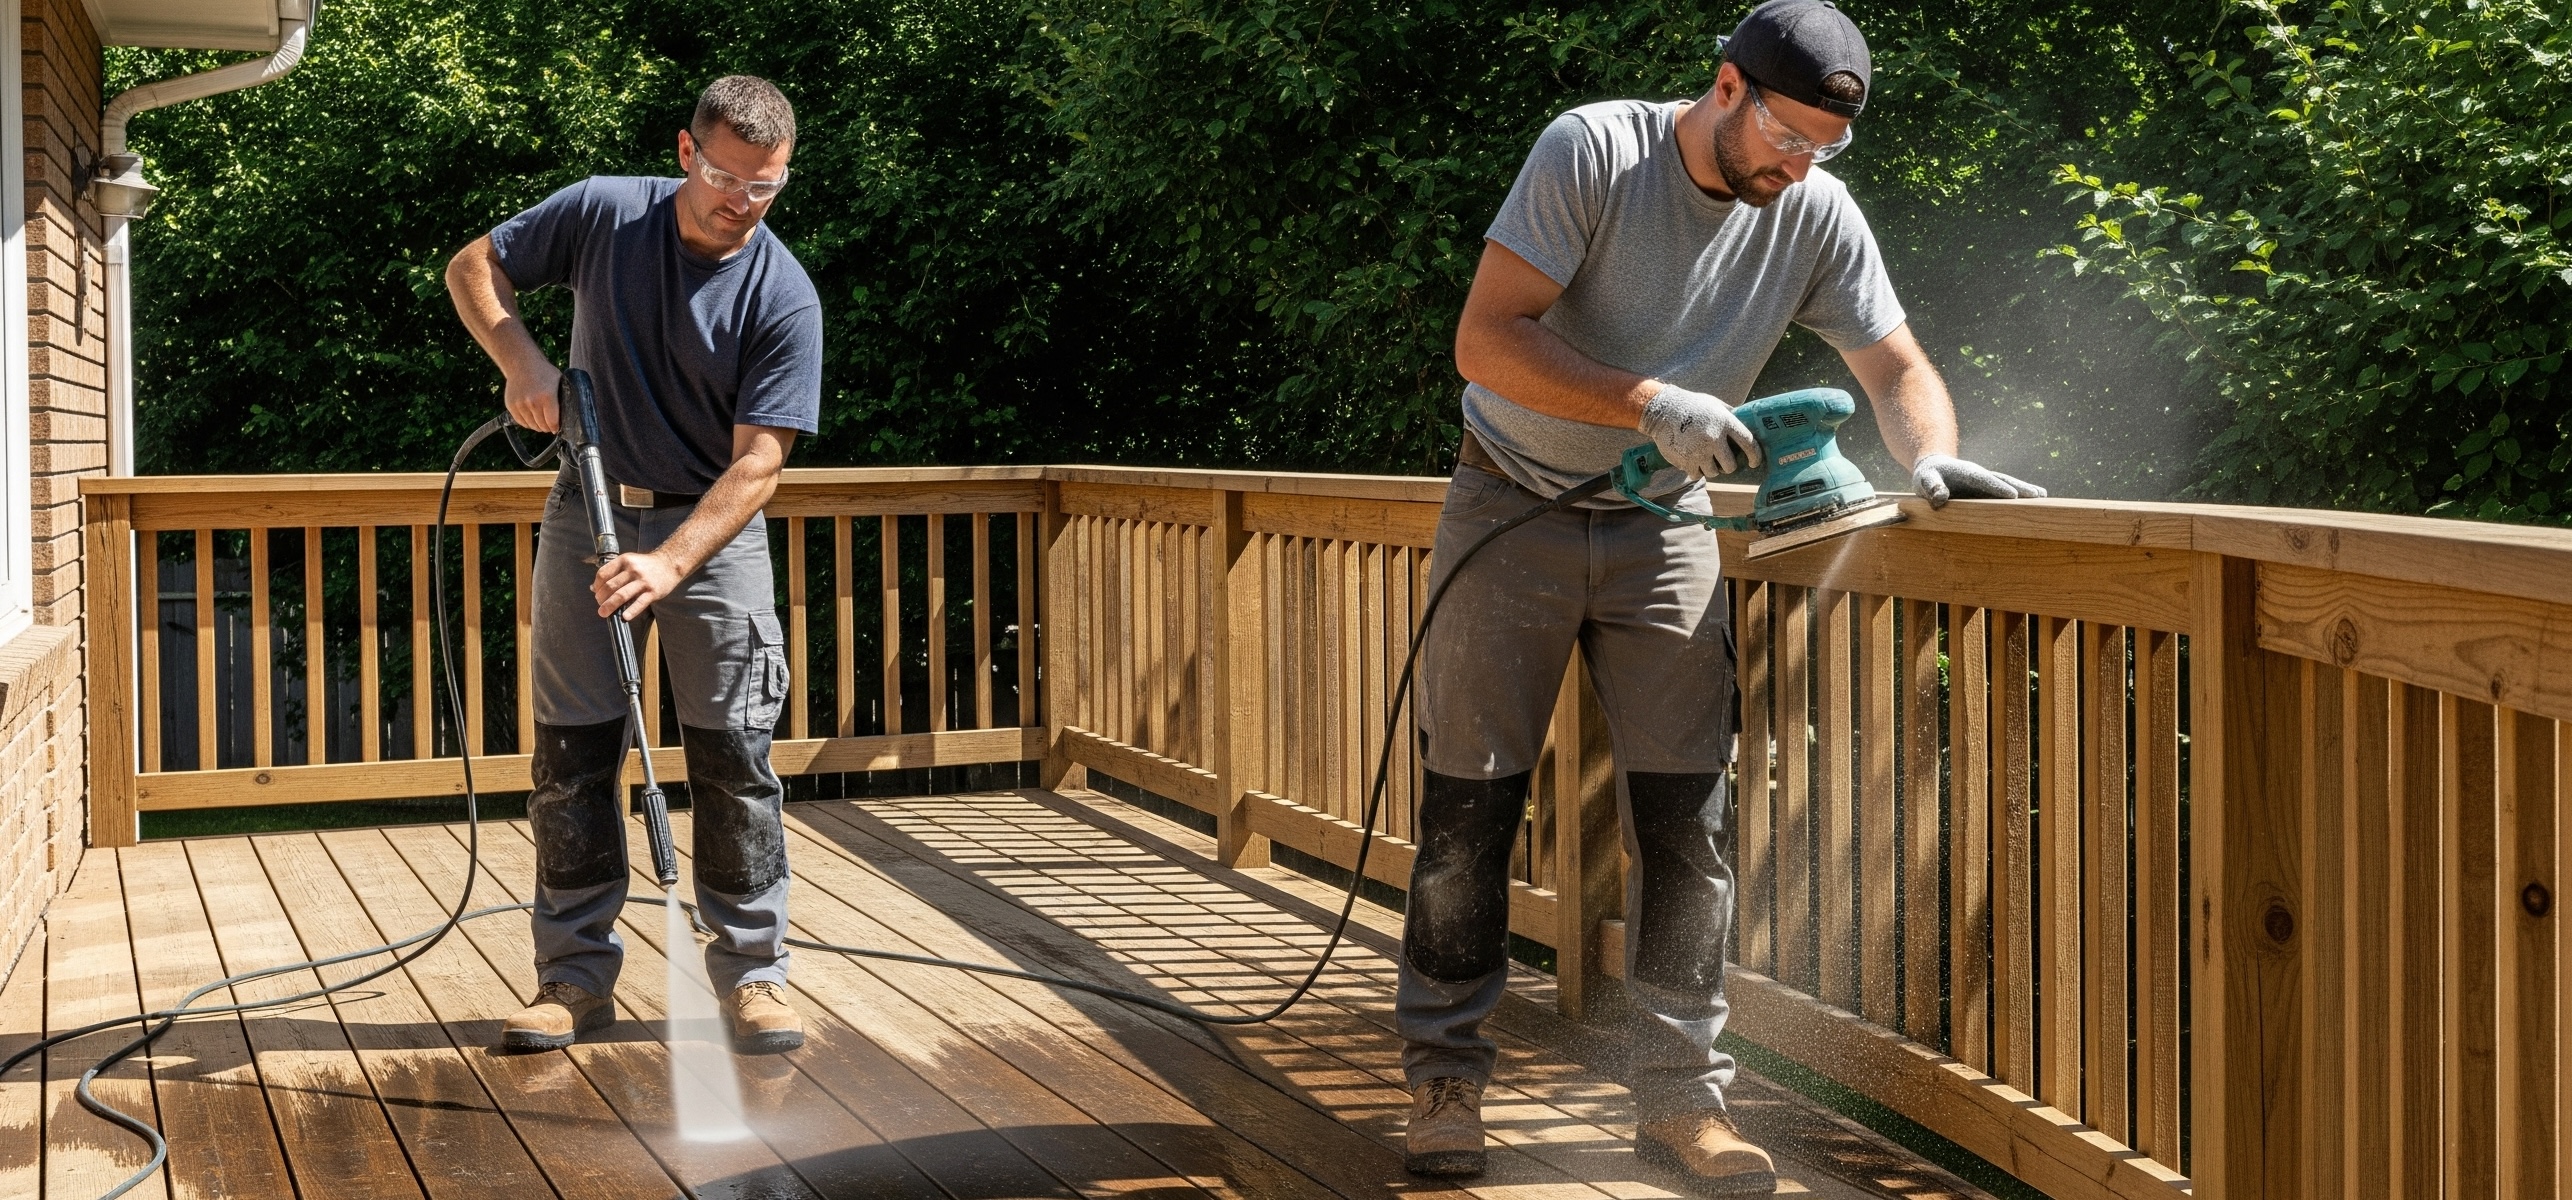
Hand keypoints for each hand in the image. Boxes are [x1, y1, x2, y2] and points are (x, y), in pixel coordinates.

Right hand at [505, 360, 563, 432]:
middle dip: (547, 427)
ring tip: (540, 423)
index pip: (552, 422)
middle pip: (541, 425)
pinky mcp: (511, 405)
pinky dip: (527, 423)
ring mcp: (520, 405)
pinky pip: (520, 421)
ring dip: (537, 426)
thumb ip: (562, 398)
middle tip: (549, 426)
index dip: (555, 427)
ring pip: (531, 425)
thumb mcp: (559, 381)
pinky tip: (531, 419)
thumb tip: (569, 413)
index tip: (556, 428)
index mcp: (547, 397)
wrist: (521, 363)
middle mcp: (533, 402)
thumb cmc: (543, 372)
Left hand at [593, 550, 683, 619]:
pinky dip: (631, 611)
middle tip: (600, 605)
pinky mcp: (653, 591)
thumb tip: (594, 588)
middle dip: (601, 598)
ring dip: (610, 606)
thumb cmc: (646, 565)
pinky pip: (639, 603)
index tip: (596, 593)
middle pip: (610, 586)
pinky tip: (624, 617)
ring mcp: (643, 581)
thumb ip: (613, 572)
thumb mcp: (629, 561)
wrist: (670, 564)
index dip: (597, 585)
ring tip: (603, 613)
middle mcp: (632, 570)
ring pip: (621, 595)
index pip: (603, 574)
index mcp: (624, 560)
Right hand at [1638, 383, 1761, 478]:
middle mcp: (1713, 438)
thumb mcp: (1714, 404)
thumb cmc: (1692, 406)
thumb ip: (1730, 416)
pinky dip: (1696, 470)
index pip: (1748, 443)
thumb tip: (1747, 424)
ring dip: (1711, 468)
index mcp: (1725, 422)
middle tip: (1724, 462)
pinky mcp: (1685, 461)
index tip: (1754, 463)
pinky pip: (1697, 474)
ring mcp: (1699, 451)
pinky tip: (1693, 460)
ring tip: (1705, 459)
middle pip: (1730, 465)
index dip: (1755, 456)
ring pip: (1713, 472)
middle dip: (1728, 466)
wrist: (1662, 410)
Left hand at [1910, 454, 2046, 507]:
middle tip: (2037, 496)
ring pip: (2007, 484)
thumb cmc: (1927, 476)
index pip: (1982, 480)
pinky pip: (2004, 491)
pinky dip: (2019, 495)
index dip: (1996, 487)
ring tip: (2043, 497)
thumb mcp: (1924, 480)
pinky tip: (2035, 500)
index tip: (2012, 495)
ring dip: (2024, 490)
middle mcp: (1980, 475)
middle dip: (2019, 487)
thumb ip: (1932, 487)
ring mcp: (1985, 482)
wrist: (1933, 467)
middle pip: (2002, 480)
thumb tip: (1940, 498)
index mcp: (1966, 472)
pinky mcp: (1986, 489)